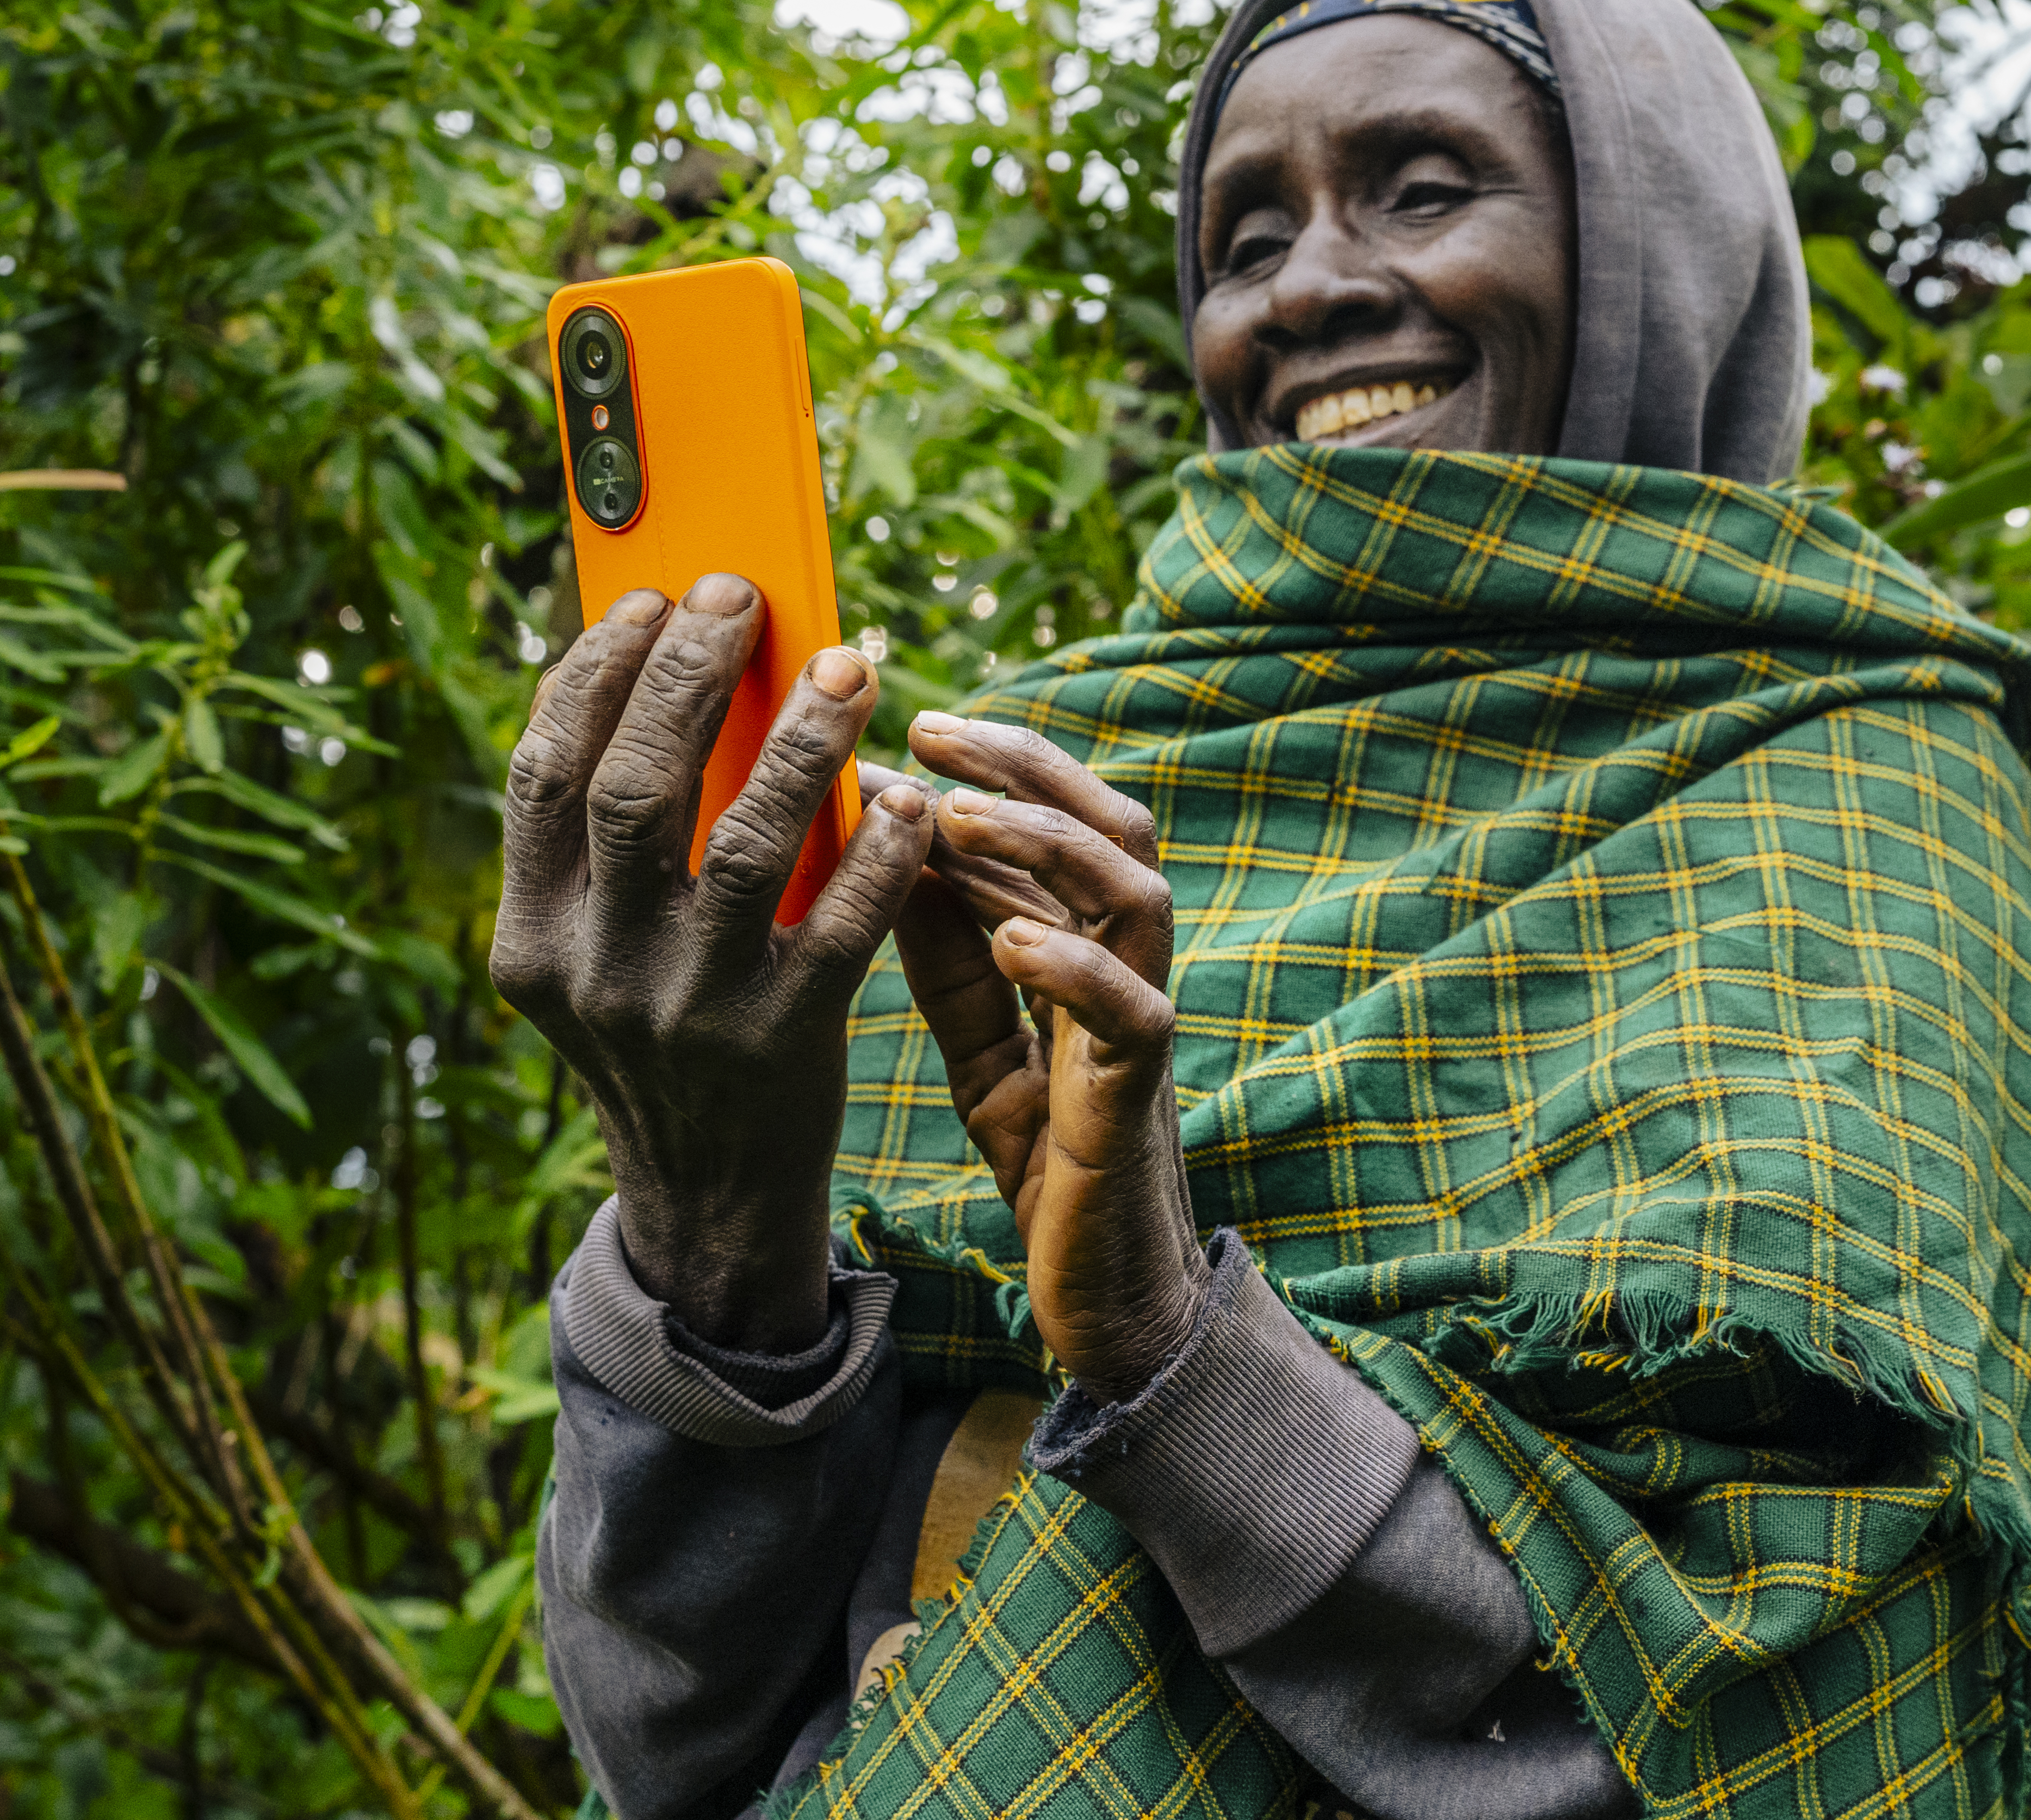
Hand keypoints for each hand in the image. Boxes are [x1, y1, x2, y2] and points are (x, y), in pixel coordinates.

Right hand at [488, 575, 933, 1348]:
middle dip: (690, 673)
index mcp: (532, 936)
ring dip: (803, 740)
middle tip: (742, 596)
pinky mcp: (783, 1043)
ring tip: (851, 665)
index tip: (648, 600)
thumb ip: (609, 847)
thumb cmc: (665, 1030)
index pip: (543, 773)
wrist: (709, 1197)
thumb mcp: (596, 951)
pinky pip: (841, 926)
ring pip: (745, 842)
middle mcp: (594, 971)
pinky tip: (910, 797)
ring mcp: (688, 1010)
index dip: (593, 673)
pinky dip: (878, 851)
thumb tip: (655, 676)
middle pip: (634, 786)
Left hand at [895, 713, 1206, 1397]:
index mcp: (1086, 950)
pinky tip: (1014, 940)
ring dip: (1049, 843)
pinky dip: (1076, 968)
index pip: (1060, 823)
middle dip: (1028, 767)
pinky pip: (1133, 1017)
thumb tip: (891, 842)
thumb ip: (952, 950)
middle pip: (1114, 829)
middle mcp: (1126, 972)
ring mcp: (1139, 1032)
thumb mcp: (981, 1039)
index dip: (992, 766)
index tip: (909, 727)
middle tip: (931, 729)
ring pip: (1138, 898)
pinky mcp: (1135, 1101)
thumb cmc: (1048, 1160)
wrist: (1108, 1303)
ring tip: (960, 814)